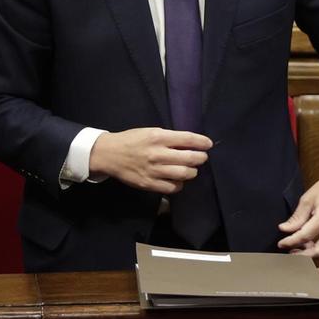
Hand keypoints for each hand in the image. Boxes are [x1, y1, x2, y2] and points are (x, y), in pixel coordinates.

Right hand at [88, 127, 210, 193]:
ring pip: (184, 174)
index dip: (202, 142)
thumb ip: (169, 138)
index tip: (208, 144)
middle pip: (190, 158)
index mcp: (158, 137)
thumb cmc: (132, 140)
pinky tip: (177, 179)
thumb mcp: (150, 132)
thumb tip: (190, 144)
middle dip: (201, 158)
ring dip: (192, 172)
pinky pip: (172, 187)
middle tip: (201, 158)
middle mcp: (157, 154)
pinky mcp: (149, 184)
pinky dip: (179, 184)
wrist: (109, 154)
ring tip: (190, 169)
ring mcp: (153, 170)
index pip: (188, 139)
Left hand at [278, 167, 318, 255]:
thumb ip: (297, 217)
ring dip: (314, 255)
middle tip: (292, 251)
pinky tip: (317, 245)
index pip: (305, 236)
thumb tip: (284, 229)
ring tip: (304, 247)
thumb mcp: (308, 198)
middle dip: (302, 256)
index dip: (290, 242)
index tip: (282, 244)